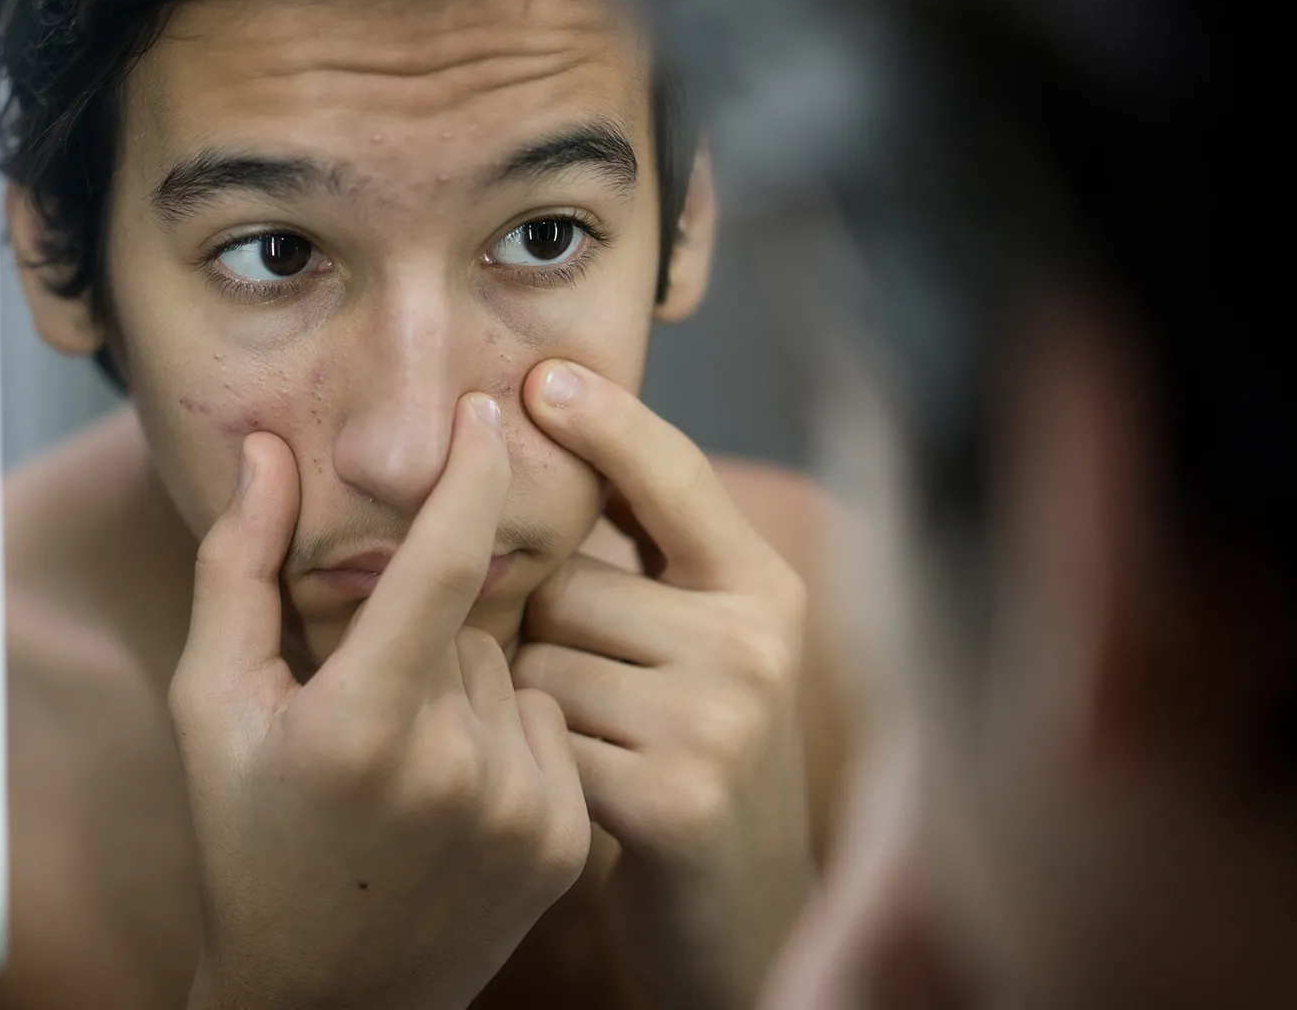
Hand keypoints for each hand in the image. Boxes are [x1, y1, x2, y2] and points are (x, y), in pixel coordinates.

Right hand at [168, 394, 591, 1009]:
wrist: (327, 996)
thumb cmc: (247, 837)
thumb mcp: (213, 705)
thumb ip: (238, 569)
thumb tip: (268, 452)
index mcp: (357, 726)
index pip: (439, 565)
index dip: (468, 474)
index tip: (485, 408)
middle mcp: (453, 770)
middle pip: (468, 620)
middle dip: (427, 631)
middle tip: (367, 711)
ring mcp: (522, 812)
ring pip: (513, 670)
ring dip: (469, 685)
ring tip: (408, 766)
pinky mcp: (566, 843)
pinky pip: (549, 726)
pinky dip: (510, 736)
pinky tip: (454, 797)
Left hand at [514, 360, 814, 1009]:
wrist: (742, 919)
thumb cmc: (696, 758)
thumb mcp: (709, 646)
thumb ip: (651, 561)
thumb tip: (554, 437)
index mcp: (763, 588)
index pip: (674, 477)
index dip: (605, 424)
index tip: (539, 376)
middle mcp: (754, 640)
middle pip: (569, 583)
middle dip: (543, 628)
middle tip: (591, 692)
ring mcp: (720, 719)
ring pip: (542, 658)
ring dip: (533, 700)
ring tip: (593, 746)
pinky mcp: (673, 796)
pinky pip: (540, 733)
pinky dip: (536, 760)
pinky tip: (586, 793)